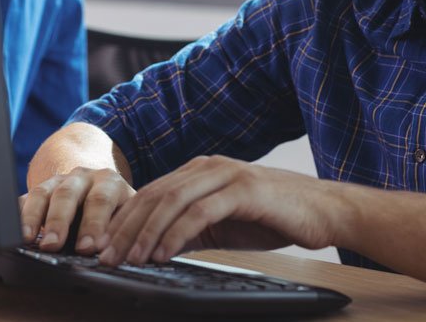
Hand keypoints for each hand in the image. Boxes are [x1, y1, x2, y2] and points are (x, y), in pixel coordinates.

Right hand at [20, 166, 134, 254]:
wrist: (100, 185)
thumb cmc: (117, 208)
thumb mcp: (127, 216)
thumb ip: (121, 231)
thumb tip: (113, 254)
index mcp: (108, 182)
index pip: (100, 200)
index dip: (93, 225)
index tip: (87, 248)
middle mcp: (81, 177)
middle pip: (67, 194)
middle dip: (59, 221)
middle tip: (53, 246)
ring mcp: (57, 181)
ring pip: (42, 193)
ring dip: (33, 217)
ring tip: (26, 239)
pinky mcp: (39, 190)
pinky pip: (24, 198)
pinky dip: (17, 213)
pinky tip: (13, 230)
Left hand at [95, 155, 337, 265]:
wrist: (324, 210)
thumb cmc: (274, 216)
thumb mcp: (223, 223)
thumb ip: (191, 227)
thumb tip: (153, 247)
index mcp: (200, 170)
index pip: (150, 194)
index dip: (122, 221)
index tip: (101, 247)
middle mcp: (208, 166)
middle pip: (153, 196)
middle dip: (124, 229)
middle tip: (103, 257)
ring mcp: (226, 174)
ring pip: (171, 202)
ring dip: (144, 233)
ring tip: (127, 260)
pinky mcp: (243, 190)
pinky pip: (200, 212)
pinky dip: (176, 234)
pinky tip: (162, 254)